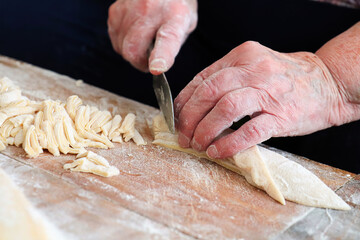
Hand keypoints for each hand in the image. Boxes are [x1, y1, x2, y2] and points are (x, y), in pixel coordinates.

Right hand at [107, 0, 196, 73]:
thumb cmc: (175, 6)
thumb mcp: (185, 26)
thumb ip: (171, 47)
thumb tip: (155, 66)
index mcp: (175, 17)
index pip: (167, 40)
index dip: (161, 57)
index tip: (157, 68)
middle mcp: (149, 10)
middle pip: (133, 50)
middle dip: (140, 63)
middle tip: (149, 60)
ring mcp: (129, 8)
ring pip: (122, 47)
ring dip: (131, 52)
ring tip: (144, 41)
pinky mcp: (114, 10)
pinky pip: (115, 38)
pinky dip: (123, 43)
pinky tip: (134, 33)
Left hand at [174, 41, 355, 158]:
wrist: (328, 83)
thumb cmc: (286, 79)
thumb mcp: (254, 67)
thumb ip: (227, 79)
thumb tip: (195, 105)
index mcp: (241, 56)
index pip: (202, 78)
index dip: (184, 101)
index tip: (176, 118)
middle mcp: (253, 69)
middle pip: (209, 92)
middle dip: (189, 118)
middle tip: (183, 135)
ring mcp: (268, 91)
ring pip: (226, 109)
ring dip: (205, 130)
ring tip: (198, 145)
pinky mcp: (282, 115)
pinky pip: (249, 130)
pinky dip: (229, 143)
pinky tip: (217, 151)